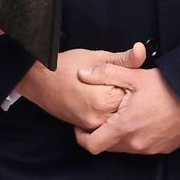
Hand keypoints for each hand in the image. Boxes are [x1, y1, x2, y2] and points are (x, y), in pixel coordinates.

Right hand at [18, 41, 145, 131]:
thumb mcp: (97, 58)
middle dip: (125, 97)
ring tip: (104, 90)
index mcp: (105, 99)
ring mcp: (91, 125)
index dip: (131, 85)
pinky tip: (99, 99)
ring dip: (116, 106)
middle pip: (125, 109)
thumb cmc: (65, 66)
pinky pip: (105, 122)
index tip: (124, 77)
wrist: (38, 81)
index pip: (133, 96)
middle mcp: (99, 117)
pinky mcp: (85, 127)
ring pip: (116, 117)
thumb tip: (141, 51)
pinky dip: (106, 112)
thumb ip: (123, 59)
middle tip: (112, 83)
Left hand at [76, 54, 179, 155]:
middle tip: (102, 117)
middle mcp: (134, 143)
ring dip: (118, 136)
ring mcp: (148, 148)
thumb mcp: (135, 76)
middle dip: (100, 134)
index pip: (92, 145)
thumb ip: (106, 74)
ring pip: (123, 147)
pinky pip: (140, 147)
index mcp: (124, 127)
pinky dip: (135, 137)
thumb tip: (83, 74)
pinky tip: (140, 120)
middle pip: (106, 146)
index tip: (81, 126)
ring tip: (122, 116)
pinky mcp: (161, 149)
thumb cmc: (169, 89)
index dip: (82, 137)